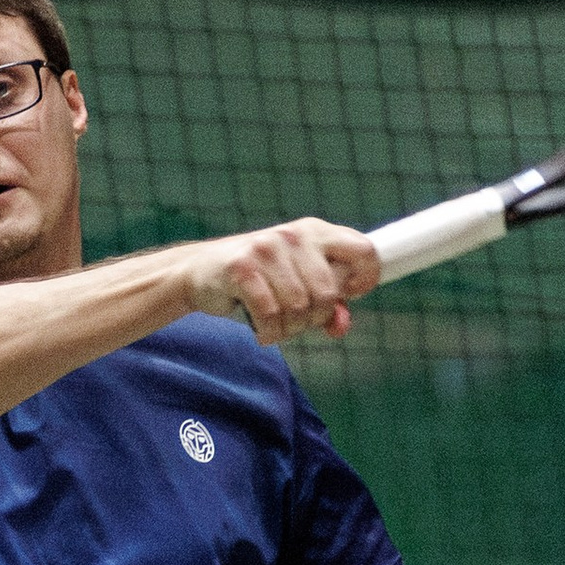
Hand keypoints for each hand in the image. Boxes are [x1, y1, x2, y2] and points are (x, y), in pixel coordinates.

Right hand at [179, 217, 379, 348]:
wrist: (201, 272)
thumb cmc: (259, 279)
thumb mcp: (298, 284)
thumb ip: (327, 303)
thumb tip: (340, 324)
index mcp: (316, 232)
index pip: (364, 251)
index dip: (364, 280)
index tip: (346, 296)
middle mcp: (293, 235)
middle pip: (327, 292)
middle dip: (314, 318)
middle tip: (296, 320)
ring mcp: (267, 249)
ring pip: (299, 307)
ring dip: (288, 329)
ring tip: (275, 324)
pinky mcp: (242, 268)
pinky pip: (270, 313)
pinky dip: (268, 331)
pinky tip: (261, 329)